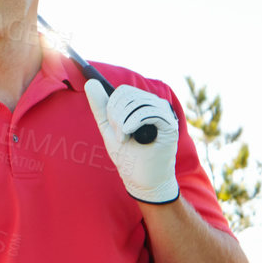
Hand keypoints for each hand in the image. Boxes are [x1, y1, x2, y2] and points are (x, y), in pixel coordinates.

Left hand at [84, 78, 179, 203]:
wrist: (142, 180)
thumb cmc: (128, 155)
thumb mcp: (109, 128)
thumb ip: (100, 106)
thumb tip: (91, 82)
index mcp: (142, 105)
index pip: (123, 91)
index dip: (112, 106)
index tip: (112, 126)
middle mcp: (155, 106)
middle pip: (128, 94)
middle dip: (116, 115)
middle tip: (118, 135)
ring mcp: (164, 114)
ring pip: (137, 102)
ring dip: (124, 122)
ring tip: (124, 138)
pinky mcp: (170, 125)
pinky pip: (150, 111)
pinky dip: (135, 122)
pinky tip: (130, 134)